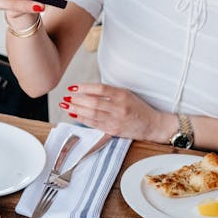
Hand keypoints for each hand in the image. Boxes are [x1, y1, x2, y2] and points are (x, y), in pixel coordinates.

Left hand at [60, 83, 175, 142]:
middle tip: (65, 97)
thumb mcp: (127, 94)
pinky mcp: (113, 130)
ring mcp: (115, 120)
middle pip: (93, 103)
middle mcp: (119, 107)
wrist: (152, 125)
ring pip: (92, 114)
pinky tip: (73, 114)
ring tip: (65, 105)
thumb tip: (88, 90)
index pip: (100, 89)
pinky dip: (82, 119)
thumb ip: (110, 92)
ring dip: (76, 109)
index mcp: (123, 95)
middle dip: (76, 100)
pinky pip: (94, 124)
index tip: (73, 87)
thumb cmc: (138, 108)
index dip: (85, 88)